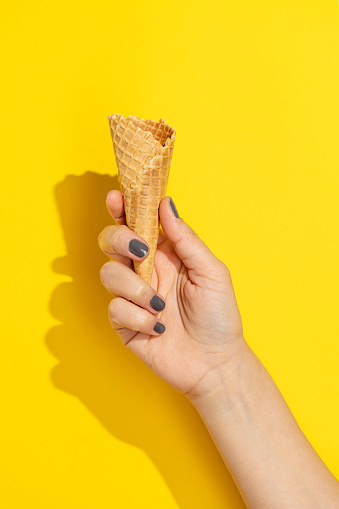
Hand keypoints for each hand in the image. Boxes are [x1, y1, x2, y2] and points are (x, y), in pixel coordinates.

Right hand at [98, 191, 246, 398]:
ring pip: (109, 273)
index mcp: (166, 255)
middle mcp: (145, 271)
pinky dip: (138, 317)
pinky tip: (159, 328)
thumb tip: (166, 203)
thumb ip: (186, 239)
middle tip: (142, 253)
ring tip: (160, 305)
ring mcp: (132, 297)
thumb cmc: (219, 316)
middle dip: (120, 240)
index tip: (116, 197)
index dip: (123, 208)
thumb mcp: (211, 272)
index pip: (137, 224)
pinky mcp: (124, 323)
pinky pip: (115, 308)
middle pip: (112, 242)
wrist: (215, 363)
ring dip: (135, 288)